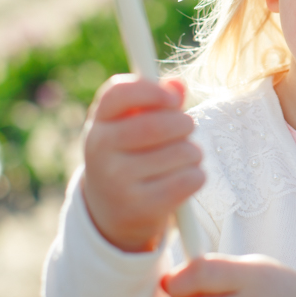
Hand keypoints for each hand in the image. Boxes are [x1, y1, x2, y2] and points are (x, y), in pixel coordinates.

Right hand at [82, 74, 204, 252]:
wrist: (111, 211)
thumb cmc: (130, 154)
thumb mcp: (132, 124)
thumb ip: (156, 100)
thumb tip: (177, 85)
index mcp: (98, 123)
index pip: (118, 94)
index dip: (151, 91)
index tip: (174, 99)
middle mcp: (100, 151)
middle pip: (157, 125)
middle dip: (184, 123)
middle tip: (188, 127)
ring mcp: (117, 181)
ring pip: (180, 152)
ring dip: (194, 151)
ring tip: (187, 156)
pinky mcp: (139, 207)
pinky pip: (187, 180)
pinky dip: (197, 175)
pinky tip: (187, 176)